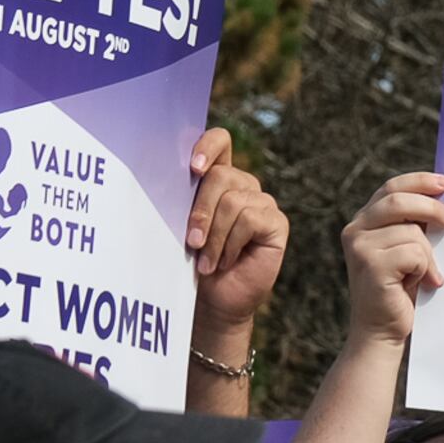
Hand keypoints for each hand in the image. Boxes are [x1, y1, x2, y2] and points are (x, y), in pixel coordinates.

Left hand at [184, 129, 287, 337]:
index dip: (208, 146)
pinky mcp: (276, 222)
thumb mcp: (183, 226)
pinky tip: (227, 262)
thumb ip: (185, 199)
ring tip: (207, 261)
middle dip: (201, 211)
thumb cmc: (194, 263)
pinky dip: (231, 244)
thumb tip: (167, 177)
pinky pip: (250, 220)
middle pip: (221, 175)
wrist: (213, 301)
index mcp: (219, 179)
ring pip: (233, 202)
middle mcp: (243, 185)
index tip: (193, 168)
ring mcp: (262, 202)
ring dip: (214, 237)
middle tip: (191, 242)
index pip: (220, 141)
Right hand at [339, 173, 443, 349]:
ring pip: (412, 232)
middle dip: (432, 208)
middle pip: (399, 201)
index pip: (391, 188)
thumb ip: (413, 225)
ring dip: (428, 256)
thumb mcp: (406, 250)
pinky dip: (424, 270)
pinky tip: (417, 285)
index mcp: (363, 222)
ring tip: (424, 276)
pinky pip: (414, 253)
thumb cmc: (399, 292)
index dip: (419, 181)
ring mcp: (359, 247)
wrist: (381, 332)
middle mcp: (355, 230)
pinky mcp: (370, 265)